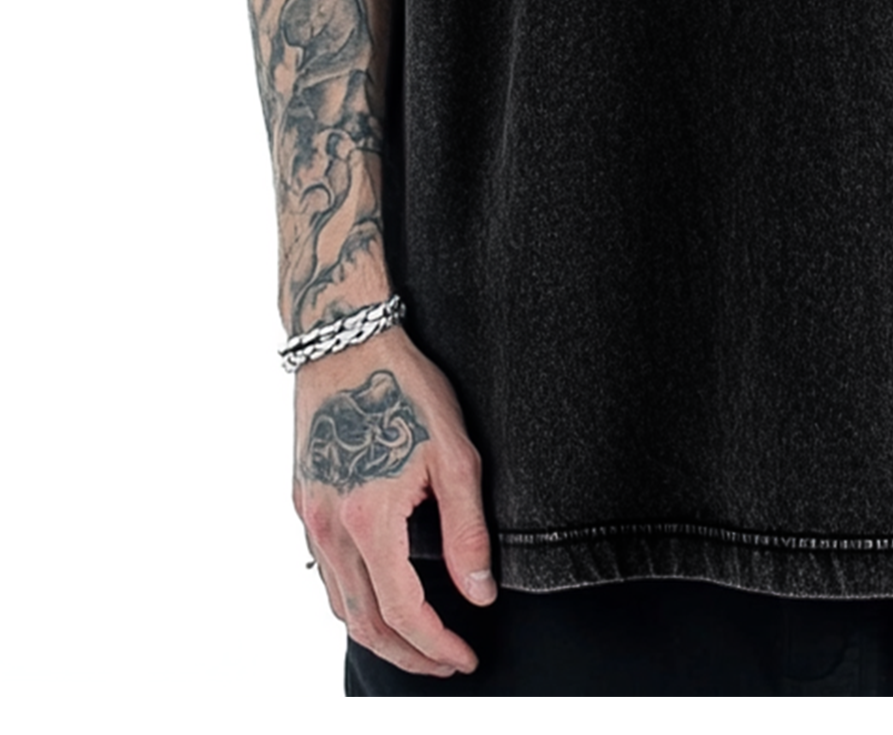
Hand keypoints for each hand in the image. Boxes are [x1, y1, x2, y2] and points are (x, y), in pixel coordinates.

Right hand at [294, 329, 495, 677]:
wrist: (346, 341)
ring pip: (338, 602)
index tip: (466, 656)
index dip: (437, 645)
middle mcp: (330, 528)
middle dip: (408, 654)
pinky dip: (353, 598)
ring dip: (378, 633)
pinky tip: (380, 593)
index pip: (403, 612)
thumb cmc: (405, 387)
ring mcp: (310, 516)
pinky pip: (324, 570)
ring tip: (418, 640)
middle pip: (365, 623)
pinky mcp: (304, 500)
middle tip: (446, 661)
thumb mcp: (454, 455)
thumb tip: (478, 594)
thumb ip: (466, 531)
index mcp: (369, 521)